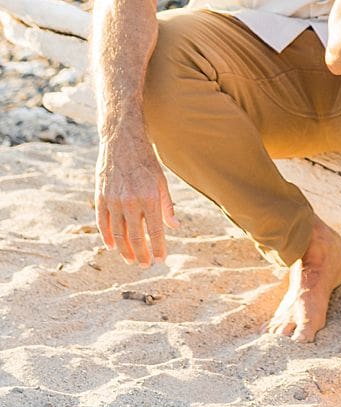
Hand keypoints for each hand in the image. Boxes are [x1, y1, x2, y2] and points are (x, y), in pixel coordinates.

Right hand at [95, 127, 176, 264]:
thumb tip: (175, 226)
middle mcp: (130, 201)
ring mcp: (113, 200)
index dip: (158, 247)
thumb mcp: (161, 180)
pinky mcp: (100, 197)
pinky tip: (112, 246)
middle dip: (141, 254)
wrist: (121, 141)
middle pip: (135, 236)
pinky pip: (102, 223)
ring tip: (131, 260)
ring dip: (124, 250)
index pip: (155, 230)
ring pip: (117, 233)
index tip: (160, 260)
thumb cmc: (146, 161)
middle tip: (145, 265)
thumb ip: (167, 205)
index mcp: (149, 197)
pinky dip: (106, 236)